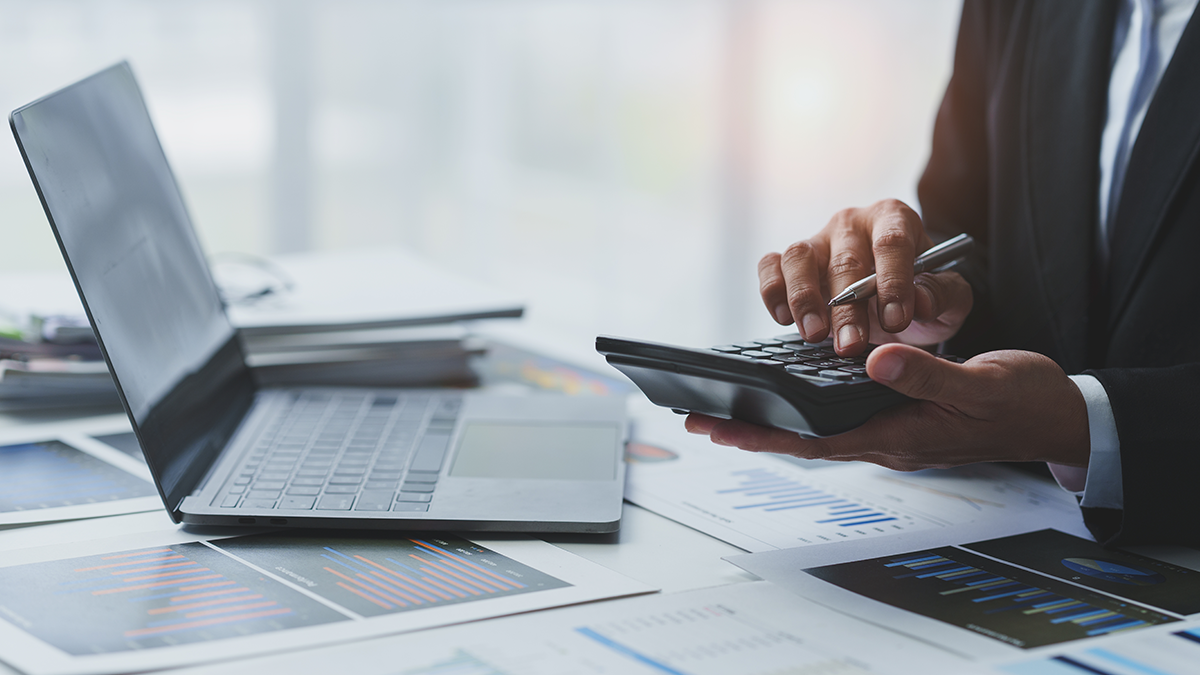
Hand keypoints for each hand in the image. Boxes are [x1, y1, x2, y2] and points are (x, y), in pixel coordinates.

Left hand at [684, 344, 1090, 470]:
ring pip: (818, 427)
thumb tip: (873, 361)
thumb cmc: (1023, 403)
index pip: (814, 441)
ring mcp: (891, 428)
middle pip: (803, 439)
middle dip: (750, 431)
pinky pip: (841, 413)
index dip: (763, 435)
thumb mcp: (980, 385)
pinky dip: (807, 405)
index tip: (717, 427)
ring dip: (773, 420)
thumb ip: (927, 375)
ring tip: (726, 407)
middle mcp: (885, 437)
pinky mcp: (900, 413)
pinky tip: (788, 394)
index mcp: (898, 436)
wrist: (1056, 415)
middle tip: (698, 418)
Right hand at [758, 199, 972, 354]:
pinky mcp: (788, 259)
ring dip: (804, 299)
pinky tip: (783, 317)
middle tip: (853, 344)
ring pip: (799, 257)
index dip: (893, 281)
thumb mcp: (949, 298)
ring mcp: (817, 239)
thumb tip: (921, 302)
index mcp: (894, 219)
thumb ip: (942, 296)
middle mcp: (852, 224)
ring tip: (814, 335)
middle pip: (845, 259)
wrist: (892, 301)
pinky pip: (770, 265)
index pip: (892, 242)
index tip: (896, 319)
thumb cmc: (920, 294)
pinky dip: (772, 290)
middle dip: (848, 307)